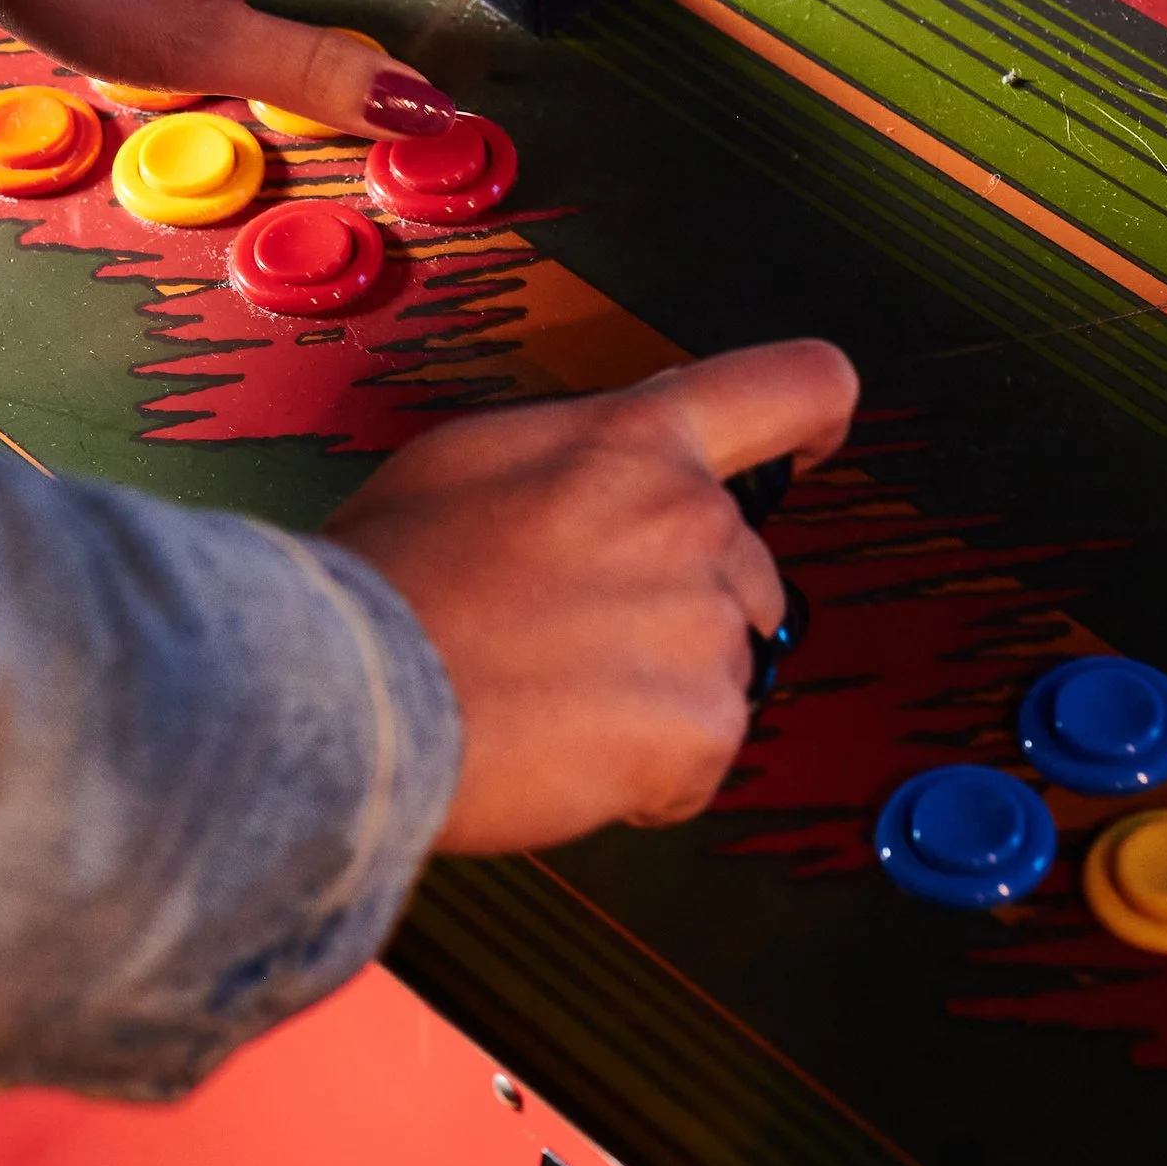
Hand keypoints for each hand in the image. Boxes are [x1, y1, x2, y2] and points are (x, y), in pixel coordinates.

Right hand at [329, 340, 858, 851]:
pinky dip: (647, 778)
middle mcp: (689, 521)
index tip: (813, 441)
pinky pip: (699, 762)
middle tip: (576, 642)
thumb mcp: (469, 461)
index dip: (814, 417)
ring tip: (549, 700)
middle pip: (745, 570)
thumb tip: (587, 478)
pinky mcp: (704, 725)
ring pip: (720, 669)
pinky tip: (563, 755)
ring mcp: (704, 625)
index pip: (789, 388)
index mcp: (632, 442)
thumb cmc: (386, 580)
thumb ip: (567, 459)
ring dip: (657, 695)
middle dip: (681, 612)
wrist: (351, 686)